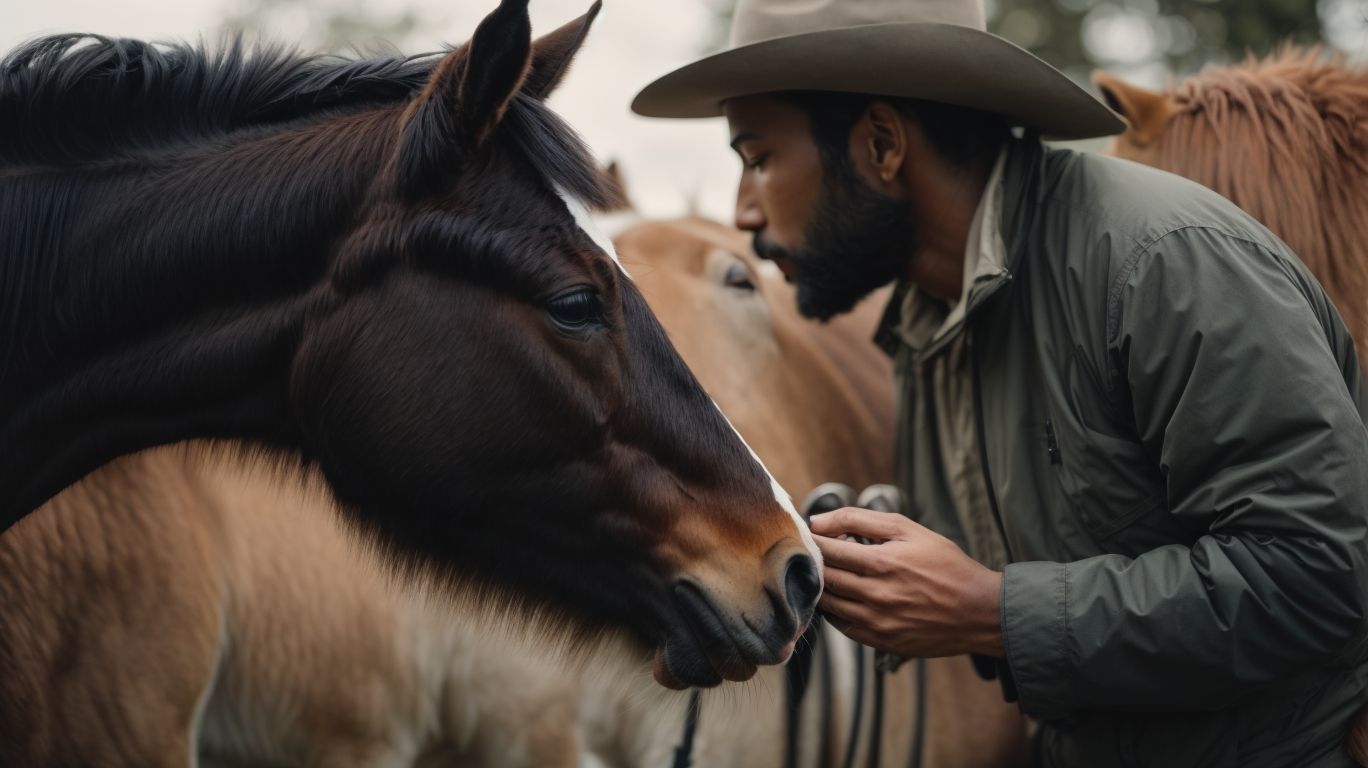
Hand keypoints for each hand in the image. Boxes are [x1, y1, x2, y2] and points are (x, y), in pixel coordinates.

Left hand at [810, 507, 1003, 657]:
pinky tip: (842, 597)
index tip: (807, 535)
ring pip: (828, 604)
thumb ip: (859, 520)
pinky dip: (834, 610)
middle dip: (812, 563)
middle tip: (809, 553)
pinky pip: (841, 626)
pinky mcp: (880, 642)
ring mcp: (877, 622)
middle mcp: (876, 595)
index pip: (827, 550)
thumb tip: (818, 521)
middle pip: (824, 577)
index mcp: (882, 563)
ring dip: (820, 587)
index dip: (812, 541)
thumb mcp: (908, 529)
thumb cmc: (946, 565)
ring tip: (824, 574)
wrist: (979, 611)